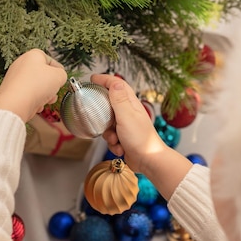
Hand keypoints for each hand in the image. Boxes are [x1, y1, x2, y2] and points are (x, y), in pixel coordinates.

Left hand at [0, 49, 66, 121]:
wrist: (15, 104)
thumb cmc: (36, 86)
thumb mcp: (59, 76)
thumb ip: (62, 74)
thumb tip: (59, 77)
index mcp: (32, 55)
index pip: (50, 60)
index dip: (58, 69)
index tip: (62, 77)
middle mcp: (21, 64)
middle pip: (42, 74)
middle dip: (51, 85)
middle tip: (54, 91)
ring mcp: (14, 78)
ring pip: (35, 86)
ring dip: (44, 94)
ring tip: (46, 100)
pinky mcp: (11, 91)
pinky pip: (27, 95)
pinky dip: (33, 100)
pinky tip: (36, 105)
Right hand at [90, 75, 190, 195]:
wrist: (148, 161)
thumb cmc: (140, 138)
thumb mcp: (126, 115)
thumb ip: (119, 99)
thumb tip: (114, 81)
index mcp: (131, 103)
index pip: (117, 85)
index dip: (104, 79)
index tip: (92, 79)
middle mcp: (129, 112)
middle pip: (109, 105)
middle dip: (102, 115)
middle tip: (99, 119)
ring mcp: (126, 125)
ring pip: (107, 124)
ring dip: (108, 133)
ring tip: (116, 139)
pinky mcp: (123, 137)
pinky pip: (110, 137)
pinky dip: (113, 143)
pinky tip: (120, 148)